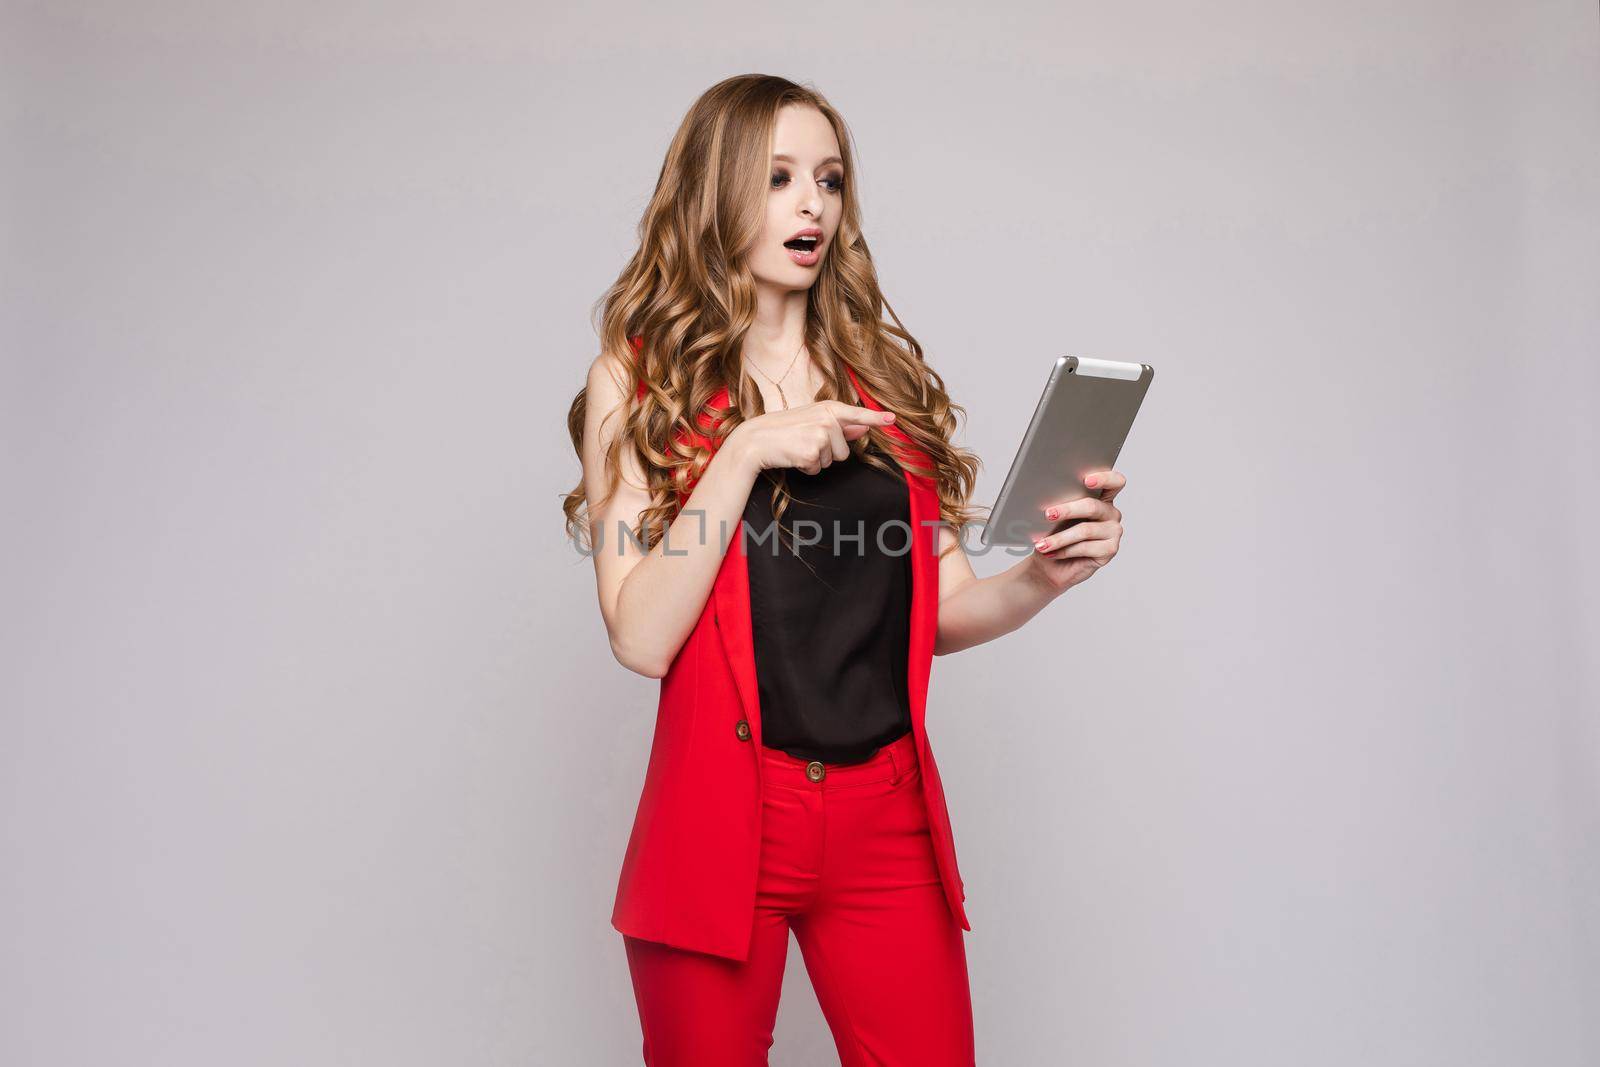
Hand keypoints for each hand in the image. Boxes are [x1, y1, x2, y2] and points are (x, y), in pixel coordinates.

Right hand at [727, 400, 897, 476]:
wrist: (755, 439)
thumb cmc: (783, 429)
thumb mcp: (812, 421)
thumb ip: (841, 425)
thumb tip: (864, 429)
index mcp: (828, 408)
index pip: (858, 414)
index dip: (877, 418)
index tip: (893, 419)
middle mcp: (827, 419)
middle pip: (845, 450)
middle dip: (828, 452)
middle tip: (805, 442)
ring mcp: (820, 436)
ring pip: (833, 461)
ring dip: (817, 460)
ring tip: (798, 447)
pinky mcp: (812, 453)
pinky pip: (819, 469)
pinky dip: (807, 467)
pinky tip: (793, 456)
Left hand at [1024, 469, 1126, 593]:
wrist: (1051, 565)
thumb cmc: (1054, 536)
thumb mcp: (1054, 517)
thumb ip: (1059, 504)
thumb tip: (1050, 502)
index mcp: (1101, 498)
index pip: (1114, 482)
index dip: (1104, 478)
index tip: (1086, 480)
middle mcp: (1111, 513)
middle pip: (1092, 506)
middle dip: (1067, 510)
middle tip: (1048, 514)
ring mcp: (1113, 531)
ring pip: (1085, 530)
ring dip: (1059, 538)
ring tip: (1042, 544)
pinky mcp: (1110, 550)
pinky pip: (1086, 548)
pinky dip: (1065, 551)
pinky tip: (1053, 553)